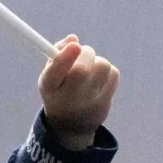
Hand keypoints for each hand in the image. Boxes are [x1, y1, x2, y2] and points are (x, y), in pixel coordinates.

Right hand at [38, 35, 118, 150]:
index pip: (55, 72)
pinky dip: (108, 71)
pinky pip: (113, 74)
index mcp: (49, 86)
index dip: (65, 58)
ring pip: (102, 66)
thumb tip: (73, 38)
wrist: (71, 124)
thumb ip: (57, 52)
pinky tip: (99, 79)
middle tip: (81, 52)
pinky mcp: (104, 104)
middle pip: (82, 68)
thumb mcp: (51, 74)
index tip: (75, 45)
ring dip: (98, 60)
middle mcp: (67, 98)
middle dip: (86, 53)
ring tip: (90, 69)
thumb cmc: (59, 90)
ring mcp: (87, 103)